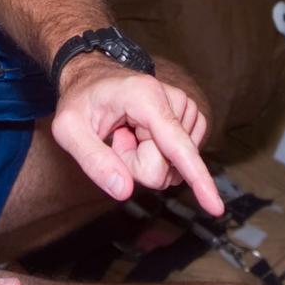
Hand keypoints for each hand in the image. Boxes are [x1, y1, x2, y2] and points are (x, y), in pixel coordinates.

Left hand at [50, 54, 221, 215]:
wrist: (96, 77)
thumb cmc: (81, 101)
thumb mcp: (68, 129)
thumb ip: (92, 160)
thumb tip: (123, 191)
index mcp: (146, 97)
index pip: (176, 145)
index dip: (196, 178)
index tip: (215, 207)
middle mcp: (174, 99)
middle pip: (165, 166)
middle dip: (136, 164)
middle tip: (116, 138)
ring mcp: (186, 109)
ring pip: (174, 166)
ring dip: (146, 160)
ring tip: (126, 133)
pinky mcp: (191, 119)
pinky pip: (179, 160)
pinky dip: (157, 156)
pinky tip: (141, 136)